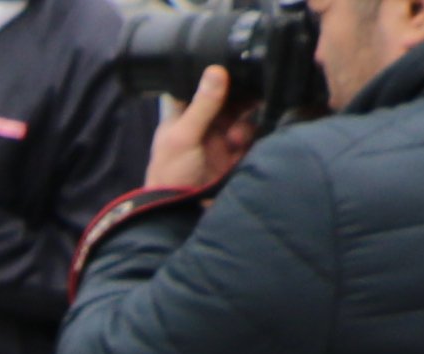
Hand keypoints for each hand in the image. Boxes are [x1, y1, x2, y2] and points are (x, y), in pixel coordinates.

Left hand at [144, 63, 250, 195]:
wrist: (181, 215)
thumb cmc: (171, 176)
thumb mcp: (185, 136)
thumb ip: (203, 105)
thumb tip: (216, 70)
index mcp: (185, 114)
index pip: (203, 86)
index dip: (218, 77)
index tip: (235, 69)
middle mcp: (204, 123)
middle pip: (230, 99)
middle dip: (241, 99)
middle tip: (252, 97)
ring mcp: (221, 138)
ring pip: (243, 117)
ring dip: (244, 124)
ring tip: (236, 139)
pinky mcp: (235, 155)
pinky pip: (251, 138)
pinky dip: (251, 139)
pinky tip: (242, 146)